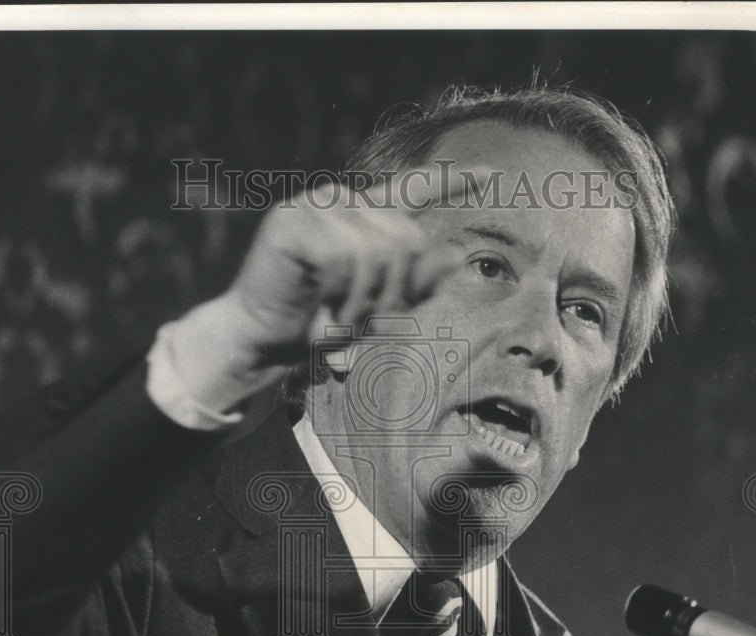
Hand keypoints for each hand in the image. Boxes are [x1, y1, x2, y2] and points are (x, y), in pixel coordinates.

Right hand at [164, 166, 487, 411]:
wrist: (264, 339)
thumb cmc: (319, 322)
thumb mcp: (377, 307)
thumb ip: (414, 283)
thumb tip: (456, 258)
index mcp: (365, 217)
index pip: (416, 188)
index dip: (453, 183)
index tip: (490, 177)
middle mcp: (343, 202)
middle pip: (405, 240)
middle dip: (392, 293)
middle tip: (362, 321)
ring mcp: (316, 206)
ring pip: (376, 251)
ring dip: (363, 300)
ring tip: (340, 318)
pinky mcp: (292, 220)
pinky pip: (344, 257)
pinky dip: (339, 293)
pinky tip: (320, 303)